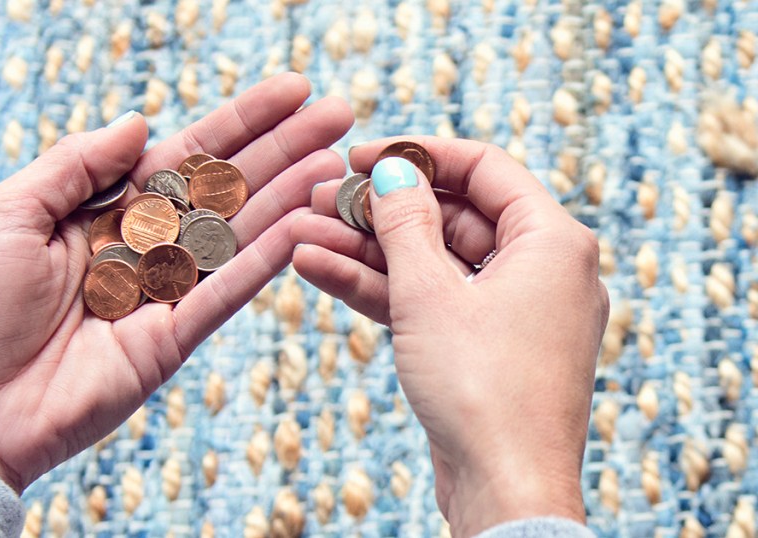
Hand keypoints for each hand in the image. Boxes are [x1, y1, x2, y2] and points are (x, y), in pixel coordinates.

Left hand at [0, 73, 352, 490]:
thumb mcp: (7, 212)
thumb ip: (75, 164)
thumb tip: (140, 124)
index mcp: (102, 210)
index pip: (183, 155)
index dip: (238, 122)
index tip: (291, 90)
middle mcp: (139, 246)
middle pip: (223, 188)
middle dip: (280, 149)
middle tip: (340, 114)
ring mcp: (160, 293)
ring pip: (236, 235)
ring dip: (288, 197)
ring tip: (337, 162)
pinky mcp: (171, 340)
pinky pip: (225, 291)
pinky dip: (266, 258)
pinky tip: (305, 222)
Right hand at [291, 138, 607, 536]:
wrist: (505, 491)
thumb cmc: (484, 392)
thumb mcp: (430, 294)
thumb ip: (405, 223)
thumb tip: (393, 171)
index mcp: (552, 241)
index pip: (484, 167)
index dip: (417, 155)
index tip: (361, 155)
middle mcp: (540, 270)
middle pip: (451, 215)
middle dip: (378, 209)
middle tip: (319, 198)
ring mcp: (510, 311)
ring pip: (432, 261)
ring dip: (366, 249)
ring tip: (301, 233)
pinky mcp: (483, 348)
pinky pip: (431, 301)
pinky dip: (381, 287)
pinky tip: (320, 268)